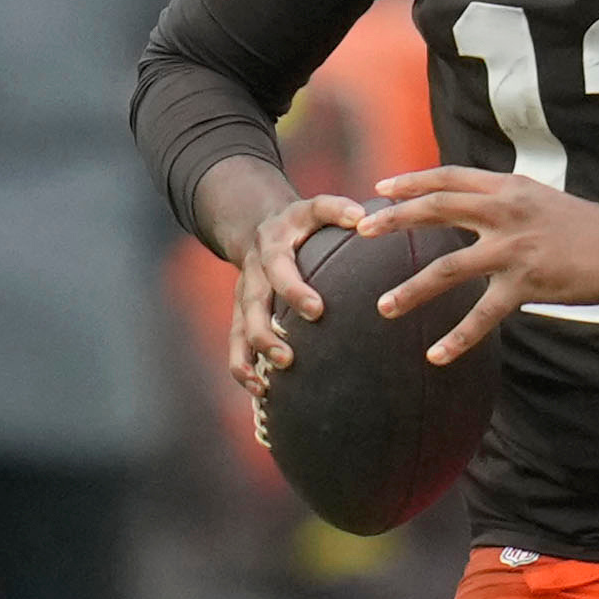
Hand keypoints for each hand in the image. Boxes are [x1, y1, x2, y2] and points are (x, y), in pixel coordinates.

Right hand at [230, 192, 370, 403]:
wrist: (258, 227)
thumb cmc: (301, 223)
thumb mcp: (314, 208)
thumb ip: (337, 209)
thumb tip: (363, 218)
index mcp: (272, 246)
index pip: (281, 267)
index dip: (294, 288)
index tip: (317, 311)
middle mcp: (254, 272)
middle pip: (255, 304)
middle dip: (269, 332)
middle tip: (289, 357)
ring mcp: (244, 295)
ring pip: (241, 328)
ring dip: (254, 354)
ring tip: (272, 378)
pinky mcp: (241, 314)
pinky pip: (235, 343)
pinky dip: (242, 367)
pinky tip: (260, 390)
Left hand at [362, 168, 598, 364]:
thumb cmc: (591, 226)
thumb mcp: (543, 201)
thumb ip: (507, 203)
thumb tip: (474, 209)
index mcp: (510, 188)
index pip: (450, 177)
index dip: (412, 181)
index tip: (380, 188)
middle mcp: (507, 211)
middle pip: (437, 208)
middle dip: (394, 219)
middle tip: (359, 231)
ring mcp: (515, 248)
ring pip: (448, 267)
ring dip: (412, 289)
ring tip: (383, 307)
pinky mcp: (528, 283)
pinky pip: (483, 315)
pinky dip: (458, 338)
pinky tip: (436, 355)